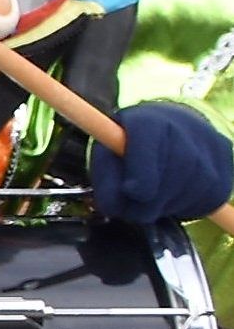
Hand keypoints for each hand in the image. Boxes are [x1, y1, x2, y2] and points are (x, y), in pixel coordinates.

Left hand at [91, 103, 233, 225]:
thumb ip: (106, 180)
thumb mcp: (107, 156)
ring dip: (168, 205)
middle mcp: (185, 127)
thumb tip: (114, 207)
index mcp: (148, 121)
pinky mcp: (227, 164)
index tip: (132, 191)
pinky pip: (210, 199)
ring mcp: (211, 145)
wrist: (171, 129)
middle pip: (172, 175)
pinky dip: (189, 207)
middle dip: (150, 201)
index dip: (141, 173)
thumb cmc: (131, 148)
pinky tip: (175, 196)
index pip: (149, 142)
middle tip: (136, 206)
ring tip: (155, 196)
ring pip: (191, 191)